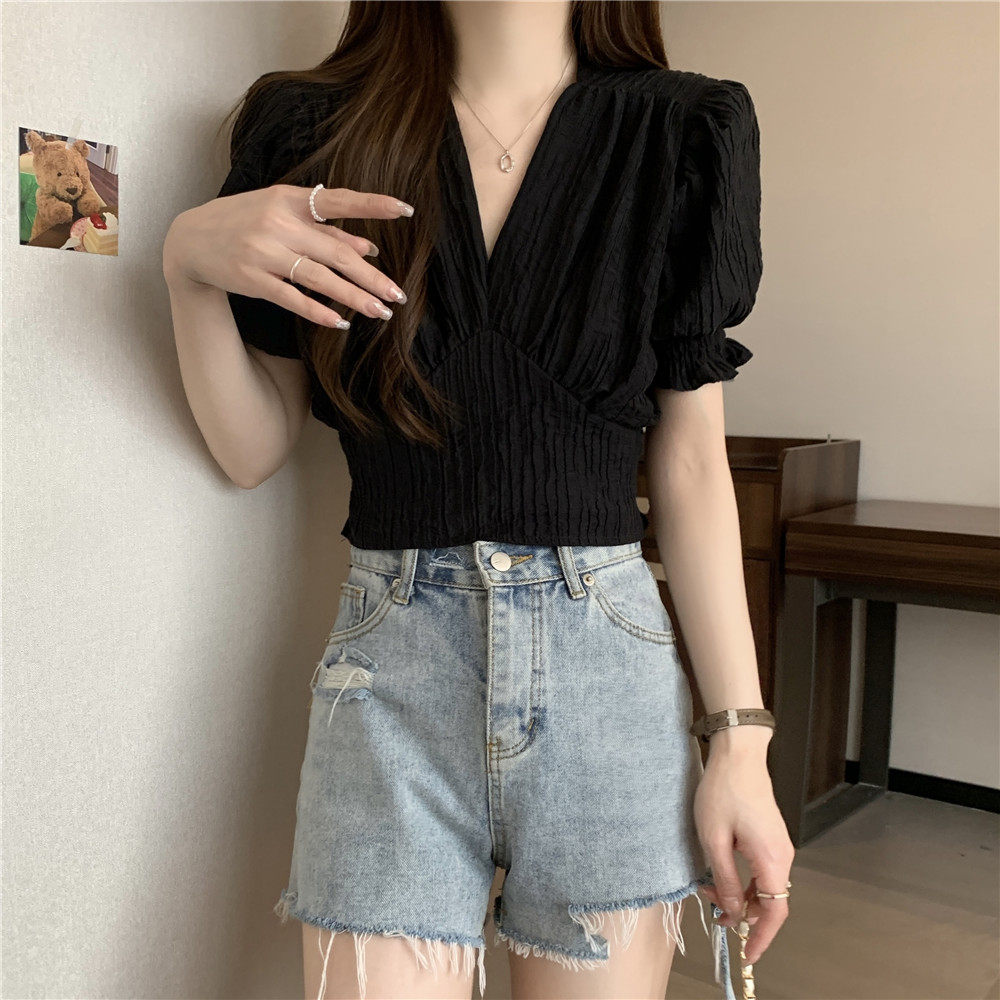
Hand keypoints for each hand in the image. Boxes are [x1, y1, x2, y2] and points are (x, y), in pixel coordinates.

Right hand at [162, 184, 413, 328]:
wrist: (191, 239)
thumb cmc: (245, 221)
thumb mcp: (281, 212)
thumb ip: (323, 229)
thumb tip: (367, 247)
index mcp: (289, 199)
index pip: (338, 199)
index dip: (373, 204)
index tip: (405, 210)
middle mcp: (279, 223)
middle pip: (336, 253)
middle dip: (371, 277)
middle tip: (398, 295)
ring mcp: (264, 252)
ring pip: (319, 278)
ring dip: (354, 297)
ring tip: (380, 312)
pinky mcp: (253, 279)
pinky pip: (293, 298)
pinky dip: (318, 311)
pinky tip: (340, 322)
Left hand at [694, 729, 794, 965]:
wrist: (738, 754)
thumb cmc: (724, 791)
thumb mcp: (714, 839)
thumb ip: (724, 879)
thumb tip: (732, 912)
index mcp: (772, 860)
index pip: (774, 913)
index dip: (761, 938)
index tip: (746, 954)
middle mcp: (782, 856)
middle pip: (770, 902)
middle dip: (743, 913)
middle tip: (712, 910)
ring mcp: (779, 846)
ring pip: (765, 886)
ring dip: (740, 895)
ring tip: (710, 891)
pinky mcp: (771, 837)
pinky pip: (763, 870)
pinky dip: (744, 880)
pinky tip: (721, 874)